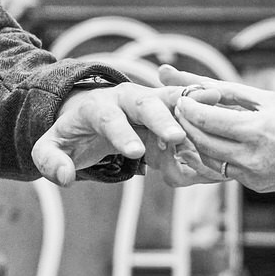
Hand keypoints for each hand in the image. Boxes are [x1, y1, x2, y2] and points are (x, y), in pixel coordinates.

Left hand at [33, 82, 220, 186]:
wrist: (86, 114)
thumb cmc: (70, 135)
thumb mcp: (50, 148)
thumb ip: (51, 161)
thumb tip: (64, 178)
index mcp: (96, 106)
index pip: (108, 117)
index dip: (122, 133)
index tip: (134, 153)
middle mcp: (125, 98)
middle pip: (145, 101)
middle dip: (161, 118)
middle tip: (178, 135)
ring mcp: (148, 99)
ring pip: (171, 98)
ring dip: (190, 104)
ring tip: (215, 107)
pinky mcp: (165, 106)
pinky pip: (186, 105)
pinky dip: (202, 107)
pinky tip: (224, 111)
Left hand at [162, 65, 274, 193]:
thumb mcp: (269, 99)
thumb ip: (228, 91)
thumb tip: (194, 81)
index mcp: (256, 130)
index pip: (204, 120)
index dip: (186, 107)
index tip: (179, 96)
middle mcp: (252, 157)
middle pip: (201, 142)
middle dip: (184, 125)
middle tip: (176, 110)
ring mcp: (254, 176)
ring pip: (209, 160)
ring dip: (194, 143)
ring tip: (188, 126)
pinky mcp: (258, 186)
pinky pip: (226, 171)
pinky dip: (215, 156)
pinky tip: (212, 142)